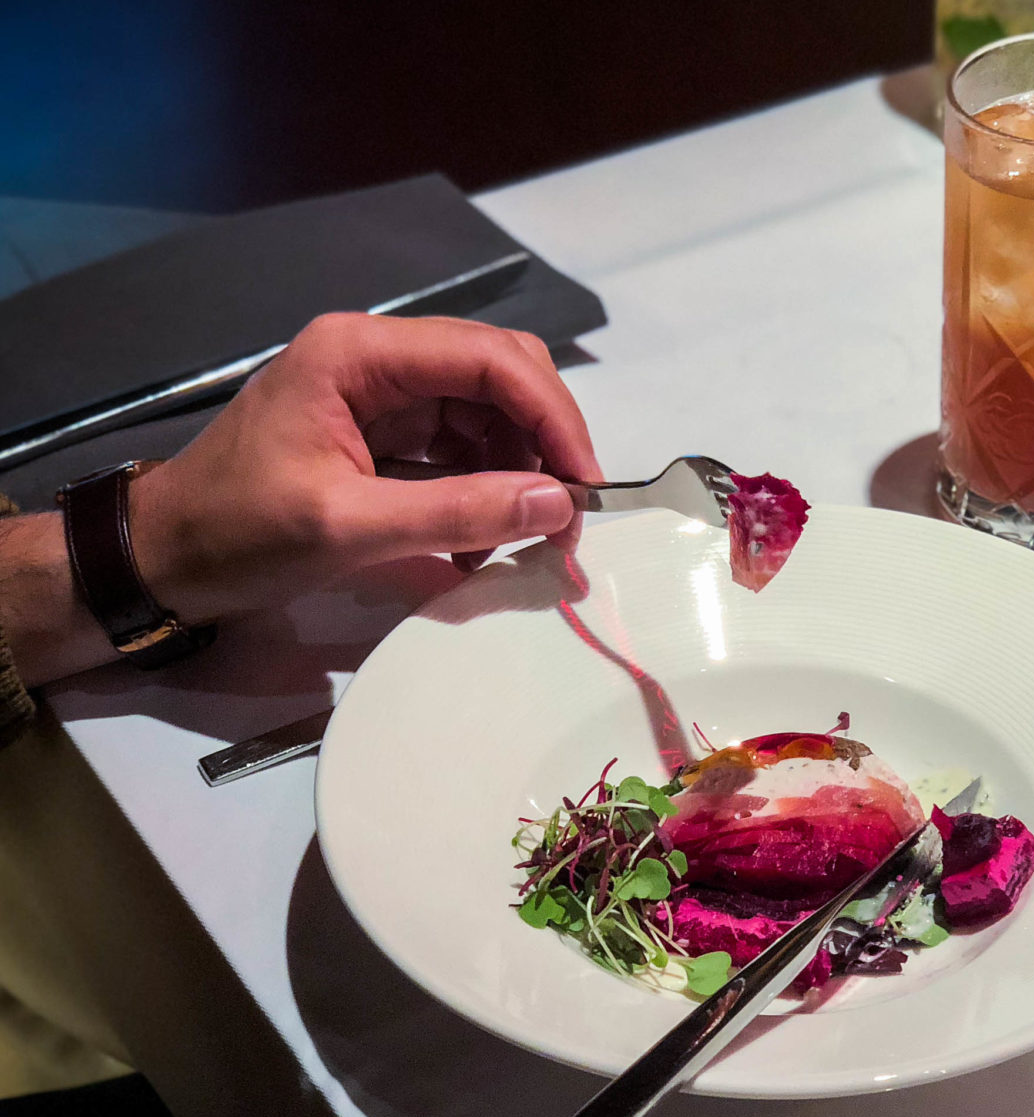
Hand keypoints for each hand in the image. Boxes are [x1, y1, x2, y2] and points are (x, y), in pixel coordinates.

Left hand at [128, 313, 601, 621]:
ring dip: (518, 475)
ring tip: (524, 541)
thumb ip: (457, 512)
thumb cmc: (236, 534)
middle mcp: (378, 358)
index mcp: (360, 354)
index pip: (489, 359)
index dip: (552, 416)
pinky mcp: (383, 433)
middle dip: (543, 443)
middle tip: (565, 517)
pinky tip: (479, 543)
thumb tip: (556, 506)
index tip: (584, 485)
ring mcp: (381, 394)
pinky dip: (483, 493)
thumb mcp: (347, 527)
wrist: (162, 559)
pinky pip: (460, 449)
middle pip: (498, 376)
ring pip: (488, 415)